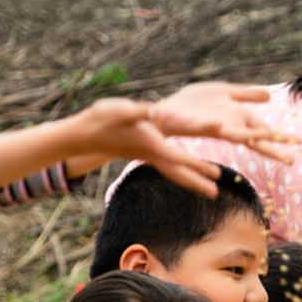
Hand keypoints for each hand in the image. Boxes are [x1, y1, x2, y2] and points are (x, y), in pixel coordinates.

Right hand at [73, 97, 222, 195]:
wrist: (84, 135)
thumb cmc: (100, 121)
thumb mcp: (120, 111)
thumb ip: (137, 111)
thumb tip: (153, 109)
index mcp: (149, 143)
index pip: (176, 156)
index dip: (194, 162)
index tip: (212, 171)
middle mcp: (152, 153)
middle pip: (178, 171)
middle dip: (197, 180)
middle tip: (216, 192)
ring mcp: (149, 154)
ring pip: (175, 171)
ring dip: (194, 179)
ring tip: (214, 190)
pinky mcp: (147, 152)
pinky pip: (170, 166)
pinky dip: (184, 171)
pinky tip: (193, 172)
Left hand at [151, 82, 295, 162]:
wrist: (166, 109)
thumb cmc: (193, 104)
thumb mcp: (225, 93)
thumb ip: (246, 95)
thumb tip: (270, 96)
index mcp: (237, 119)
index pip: (263, 131)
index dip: (280, 138)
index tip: (298, 144)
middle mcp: (228, 126)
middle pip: (255, 139)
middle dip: (272, 148)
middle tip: (291, 160)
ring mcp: (213, 126)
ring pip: (235, 134)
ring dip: (251, 136)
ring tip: (269, 136)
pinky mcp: (194, 124)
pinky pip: (204, 125)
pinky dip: (212, 125)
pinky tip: (220, 124)